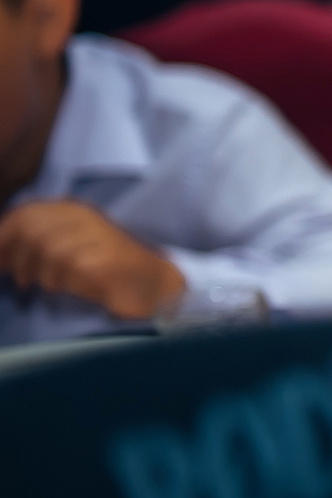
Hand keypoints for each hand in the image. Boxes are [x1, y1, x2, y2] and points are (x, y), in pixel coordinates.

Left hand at [0, 200, 184, 317]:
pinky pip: (66, 266)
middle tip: (19, 279)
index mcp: (72, 210)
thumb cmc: (105, 268)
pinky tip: (65, 287)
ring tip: (46, 285)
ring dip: (39, 273)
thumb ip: (37, 240)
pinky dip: (58, 281)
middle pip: (31, 229)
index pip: (24, 213)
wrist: (151, 283)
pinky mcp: (104, 258)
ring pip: (46, 248)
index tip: (0, 261)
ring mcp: (96, 235)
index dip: (4, 237)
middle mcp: (85, 217)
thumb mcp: (69, 246)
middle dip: (16, 257)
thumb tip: (2, 250)